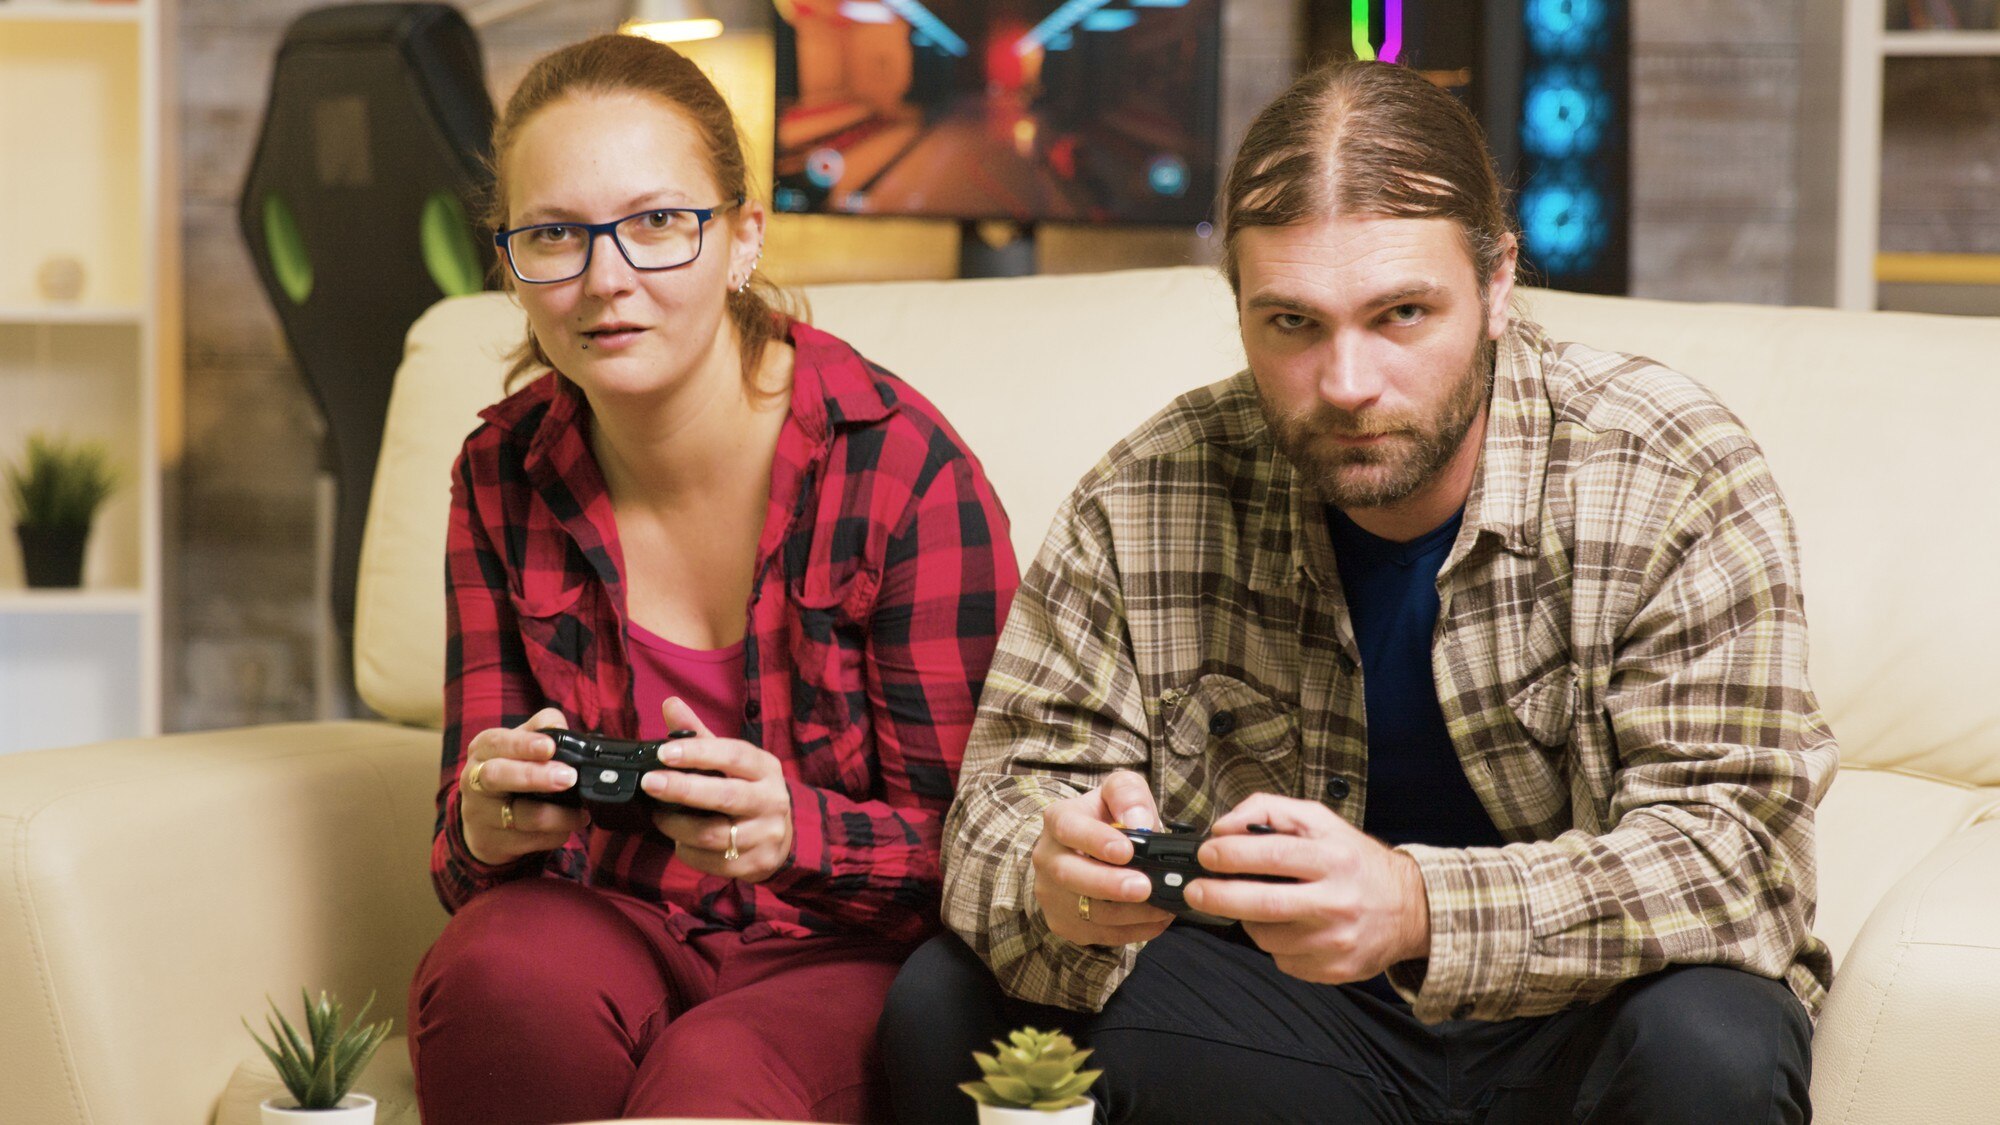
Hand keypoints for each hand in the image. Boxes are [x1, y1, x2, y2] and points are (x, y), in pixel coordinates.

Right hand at [459, 708, 588, 865]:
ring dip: (558, 815)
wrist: (484, 822)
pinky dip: (555, 834)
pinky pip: (530, 840)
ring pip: (521, 815)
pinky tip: (567, 827)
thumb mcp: (520, 745)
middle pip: (497, 776)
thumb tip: (560, 727)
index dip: (524, 744)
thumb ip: (542, 728)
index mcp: (483, 750)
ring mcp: (480, 814)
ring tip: (581, 812)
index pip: (497, 742)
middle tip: (568, 777)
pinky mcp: (492, 842)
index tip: (550, 747)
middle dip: (535, 776)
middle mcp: (475, 780)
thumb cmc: (511, 773)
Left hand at [642, 697, 795, 882]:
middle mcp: (771, 800)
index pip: (733, 755)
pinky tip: (680, 840)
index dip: (698, 753)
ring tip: (658, 816)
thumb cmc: (748, 789)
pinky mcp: (756, 864)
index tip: (664, 753)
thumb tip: (670, 704)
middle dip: (684, 789)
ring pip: (713, 835)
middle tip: (650, 783)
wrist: (781, 835)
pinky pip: (712, 861)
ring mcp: (766, 835)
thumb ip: (699, 735)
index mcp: (765, 768)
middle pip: (725, 796)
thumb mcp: (731, 761)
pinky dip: (688, 850)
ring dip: (677, 826)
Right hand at [1030, 769, 1173, 946]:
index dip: (1096, 841)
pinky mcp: (1065, 924)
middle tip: (1144, 887)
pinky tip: (1158, 920)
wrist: (1085, 850)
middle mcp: (1047, 858)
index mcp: (1058, 820)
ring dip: (1129, 913)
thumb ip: (1128, 794)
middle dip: (1110, 885)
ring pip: (1087, 912)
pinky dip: (1133, 931)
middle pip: (1069, 875)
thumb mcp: (1118, 792)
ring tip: (1163, 906)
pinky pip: (1099, 935)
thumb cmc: (1107, 819)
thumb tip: (1141, 822)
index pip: (1069, 828)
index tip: (1126, 850)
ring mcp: (1052, 895)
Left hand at [1183, 793, 1430, 984]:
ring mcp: (1335, 941)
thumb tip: (1223, 827)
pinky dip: (1273, 941)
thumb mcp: (1319, 820)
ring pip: (1266, 935)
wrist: (1409, 908)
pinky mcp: (1332, 969)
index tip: (1207, 854)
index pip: (1272, 855)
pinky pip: (1282, 958)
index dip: (1230, 855)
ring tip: (1257, 903)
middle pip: (1263, 903)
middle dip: (1218, 896)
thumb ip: (1268, 811)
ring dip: (1247, 919)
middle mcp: (1337, 901)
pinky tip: (1288, 926)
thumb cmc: (1354, 860)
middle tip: (1196, 890)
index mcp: (1334, 858)